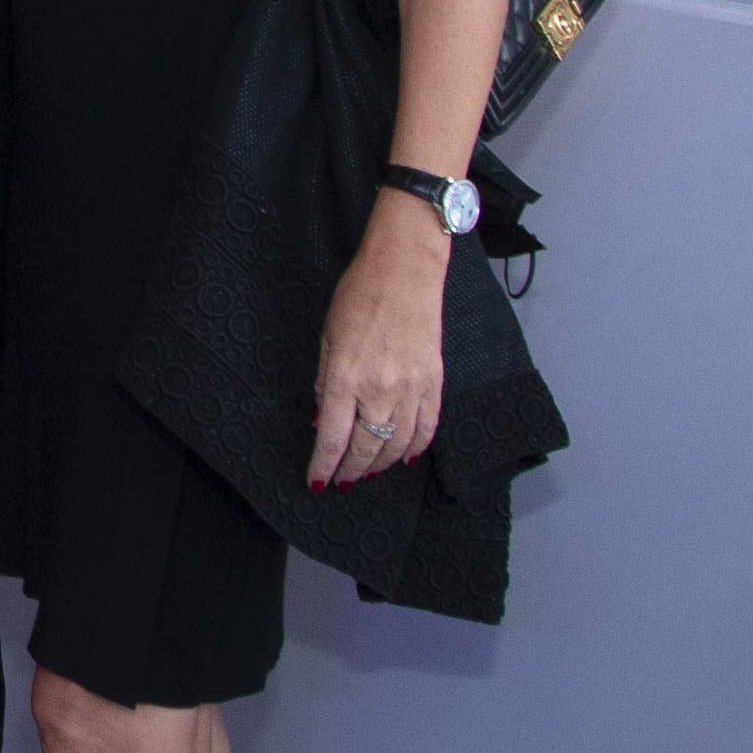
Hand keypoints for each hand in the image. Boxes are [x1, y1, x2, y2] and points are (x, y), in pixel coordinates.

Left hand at [309, 200, 449, 488]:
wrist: (405, 271)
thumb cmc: (359, 297)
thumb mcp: (327, 339)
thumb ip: (325, 384)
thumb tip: (323, 421)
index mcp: (347, 378)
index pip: (334, 439)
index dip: (325, 466)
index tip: (318, 481)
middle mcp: (381, 390)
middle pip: (366, 448)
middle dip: (351, 472)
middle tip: (341, 482)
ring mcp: (412, 389)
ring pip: (398, 445)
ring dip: (380, 465)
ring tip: (367, 472)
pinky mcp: (434, 383)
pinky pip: (427, 428)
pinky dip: (415, 448)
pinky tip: (403, 457)